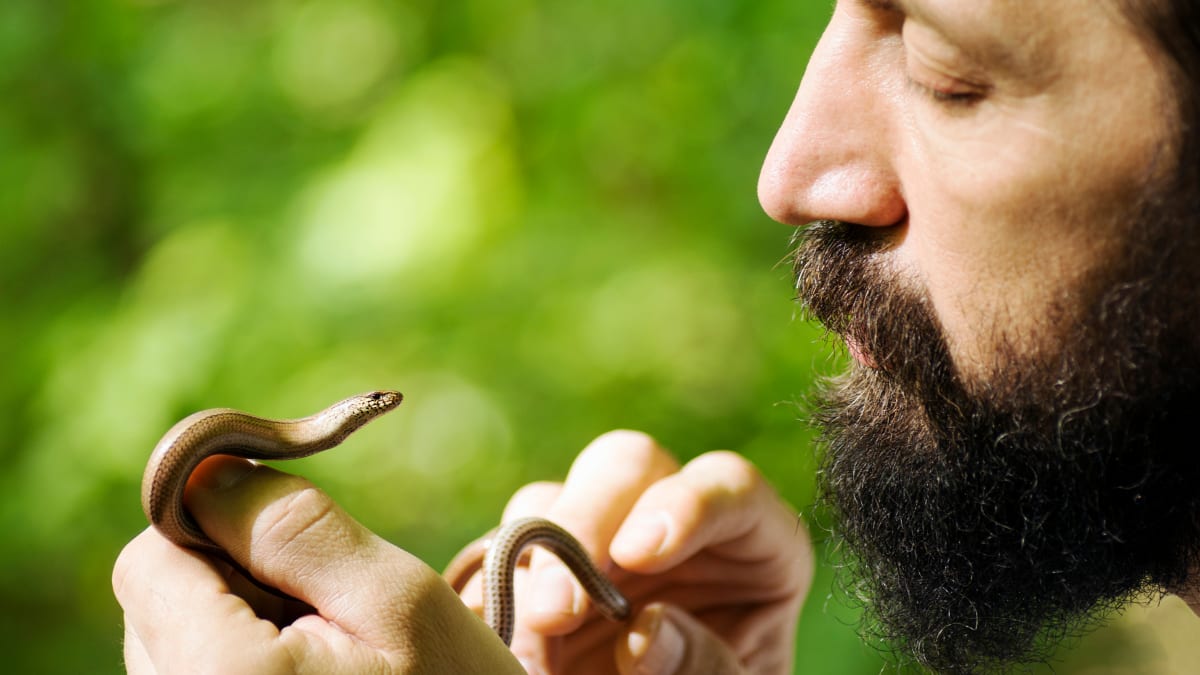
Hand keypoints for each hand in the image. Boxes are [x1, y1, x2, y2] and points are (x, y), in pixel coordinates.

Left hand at [113, 455, 523, 674]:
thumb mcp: (394, 599)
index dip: (222, 530)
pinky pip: (192, 672)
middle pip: (156, 600)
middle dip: (234, 580)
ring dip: (239, 624)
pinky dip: (241, 662)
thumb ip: (294, 528)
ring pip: (171, 637)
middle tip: (327, 618)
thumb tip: (206, 472)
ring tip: (325, 659)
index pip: (150, 559)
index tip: (296, 548)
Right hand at [458, 431, 813, 674]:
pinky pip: (491, 564)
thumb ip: (705, 663)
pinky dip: (485, 603)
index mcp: (748, 539)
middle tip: (554, 610)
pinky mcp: (536, 577)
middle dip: (580, 525)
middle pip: (623, 468)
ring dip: (524, 568)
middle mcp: (666, 522)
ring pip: (544, 504)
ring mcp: (596, 543)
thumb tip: (641, 633)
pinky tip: (491, 646)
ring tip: (522, 651)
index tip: (641, 553)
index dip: (684, 504)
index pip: (725, 483)